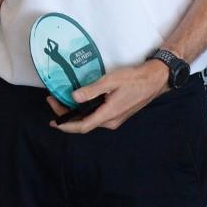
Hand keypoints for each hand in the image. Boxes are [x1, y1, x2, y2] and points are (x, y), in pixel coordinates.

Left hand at [49, 60, 167, 133]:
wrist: (153, 80)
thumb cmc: (133, 79)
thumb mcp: (110, 81)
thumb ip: (91, 90)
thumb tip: (74, 98)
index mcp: (108, 115)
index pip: (82, 126)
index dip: (66, 125)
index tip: (53, 121)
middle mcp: (110, 121)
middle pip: (83, 123)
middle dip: (66, 115)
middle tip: (52, 100)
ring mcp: (114, 119)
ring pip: (89, 120)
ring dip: (74, 113)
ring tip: (61, 100)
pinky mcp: (116, 114)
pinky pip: (96, 116)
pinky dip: (84, 111)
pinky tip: (77, 102)